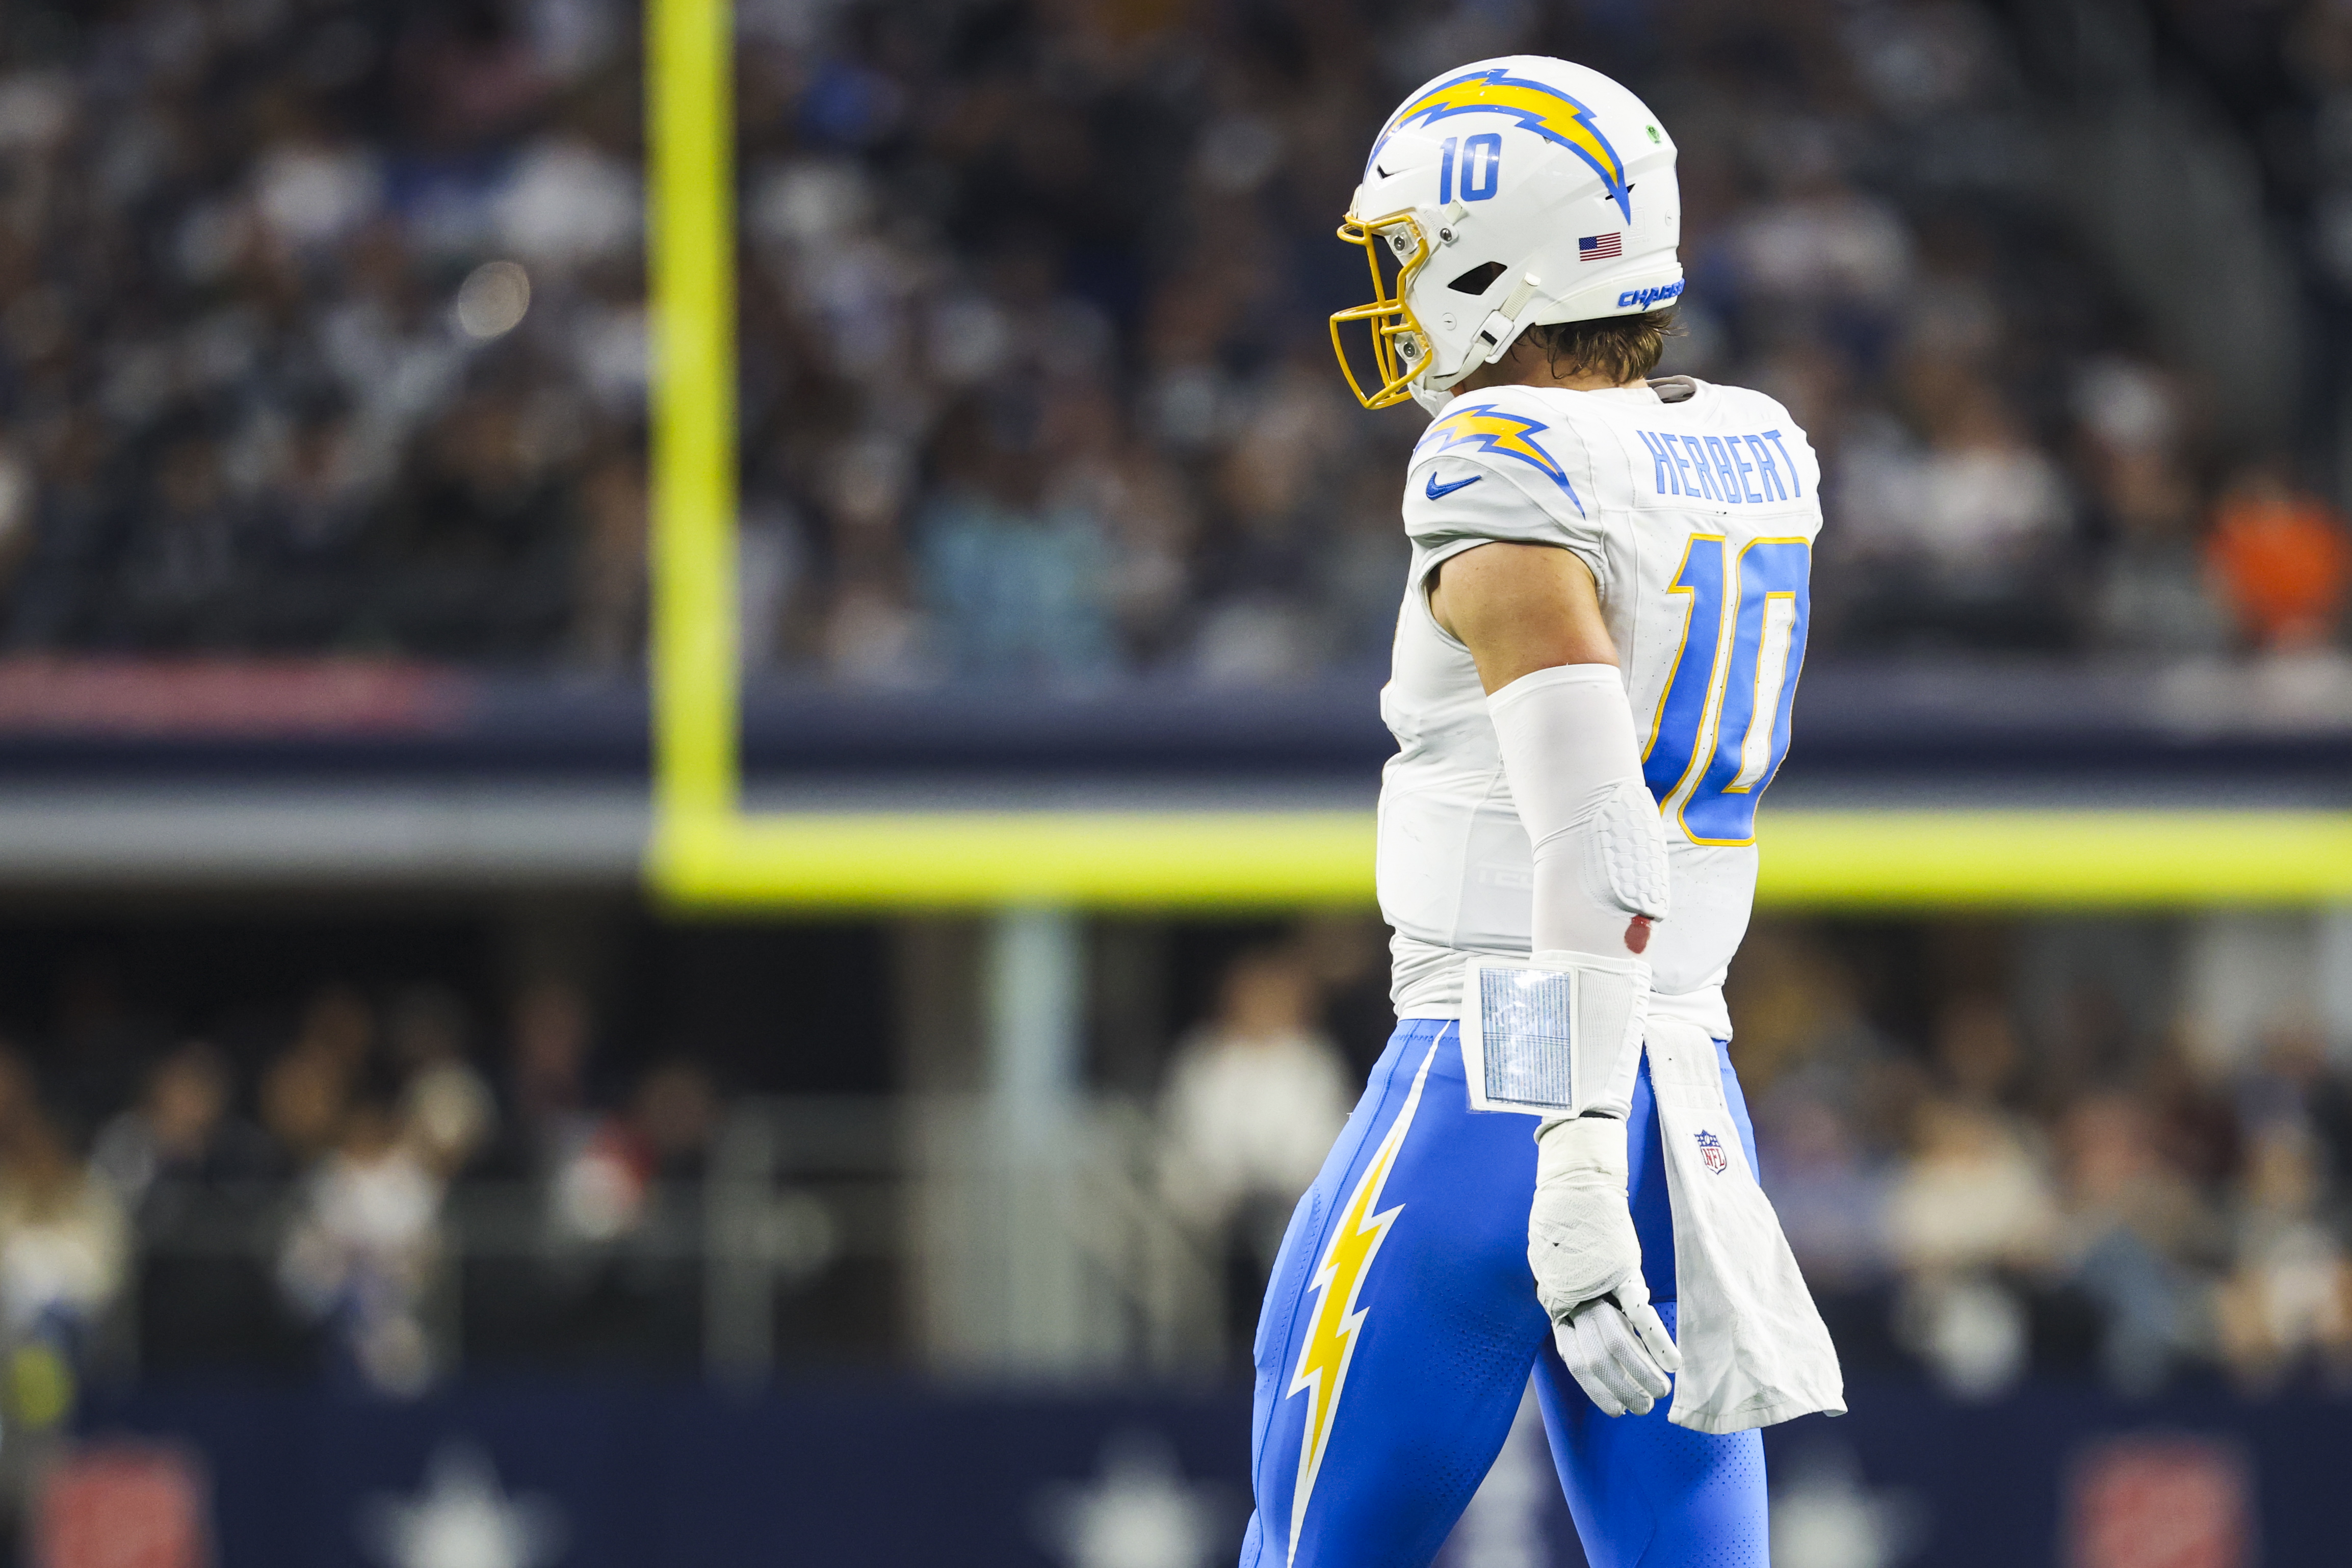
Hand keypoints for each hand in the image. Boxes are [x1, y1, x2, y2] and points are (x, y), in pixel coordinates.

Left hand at [1528, 1115, 1681, 1416]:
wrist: (1573, 1183)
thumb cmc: (1561, 1223)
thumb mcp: (1551, 1268)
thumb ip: (1565, 1299)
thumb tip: (1578, 1326)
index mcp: (1556, 1304)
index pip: (1574, 1361)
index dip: (1596, 1390)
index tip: (1614, 1410)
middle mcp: (1574, 1300)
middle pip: (1599, 1359)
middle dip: (1622, 1389)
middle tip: (1643, 1408)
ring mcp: (1598, 1285)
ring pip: (1620, 1343)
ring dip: (1643, 1373)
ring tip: (1661, 1393)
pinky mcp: (1622, 1270)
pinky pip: (1640, 1313)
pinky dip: (1657, 1340)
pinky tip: (1673, 1363)